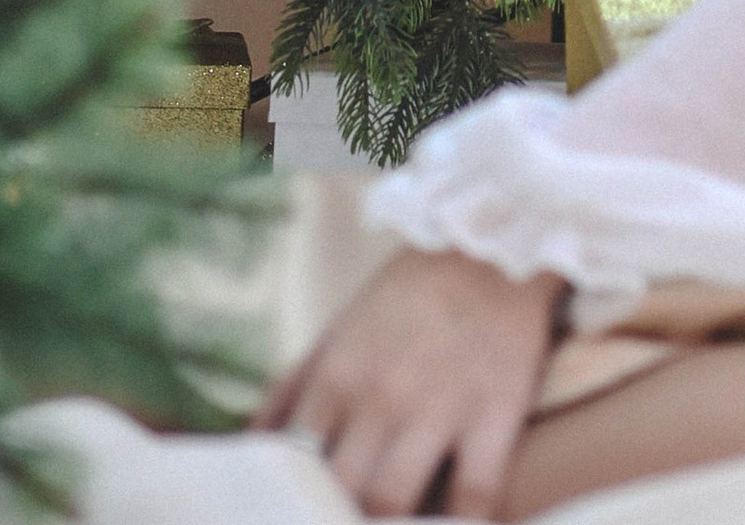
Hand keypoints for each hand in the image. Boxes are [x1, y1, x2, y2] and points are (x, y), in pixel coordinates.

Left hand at [258, 245, 564, 516]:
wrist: (492, 246)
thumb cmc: (407, 297)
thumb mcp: (338, 331)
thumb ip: (292, 390)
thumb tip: (248, 447)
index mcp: (337, 376)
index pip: (295, 463)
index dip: (291, 504)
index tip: (295, 519)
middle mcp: (380, 396)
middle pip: (341, 490)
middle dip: (334, 520)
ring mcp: (439, 407)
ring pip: (395, 501)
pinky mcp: (495, 414)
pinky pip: (476, 495)